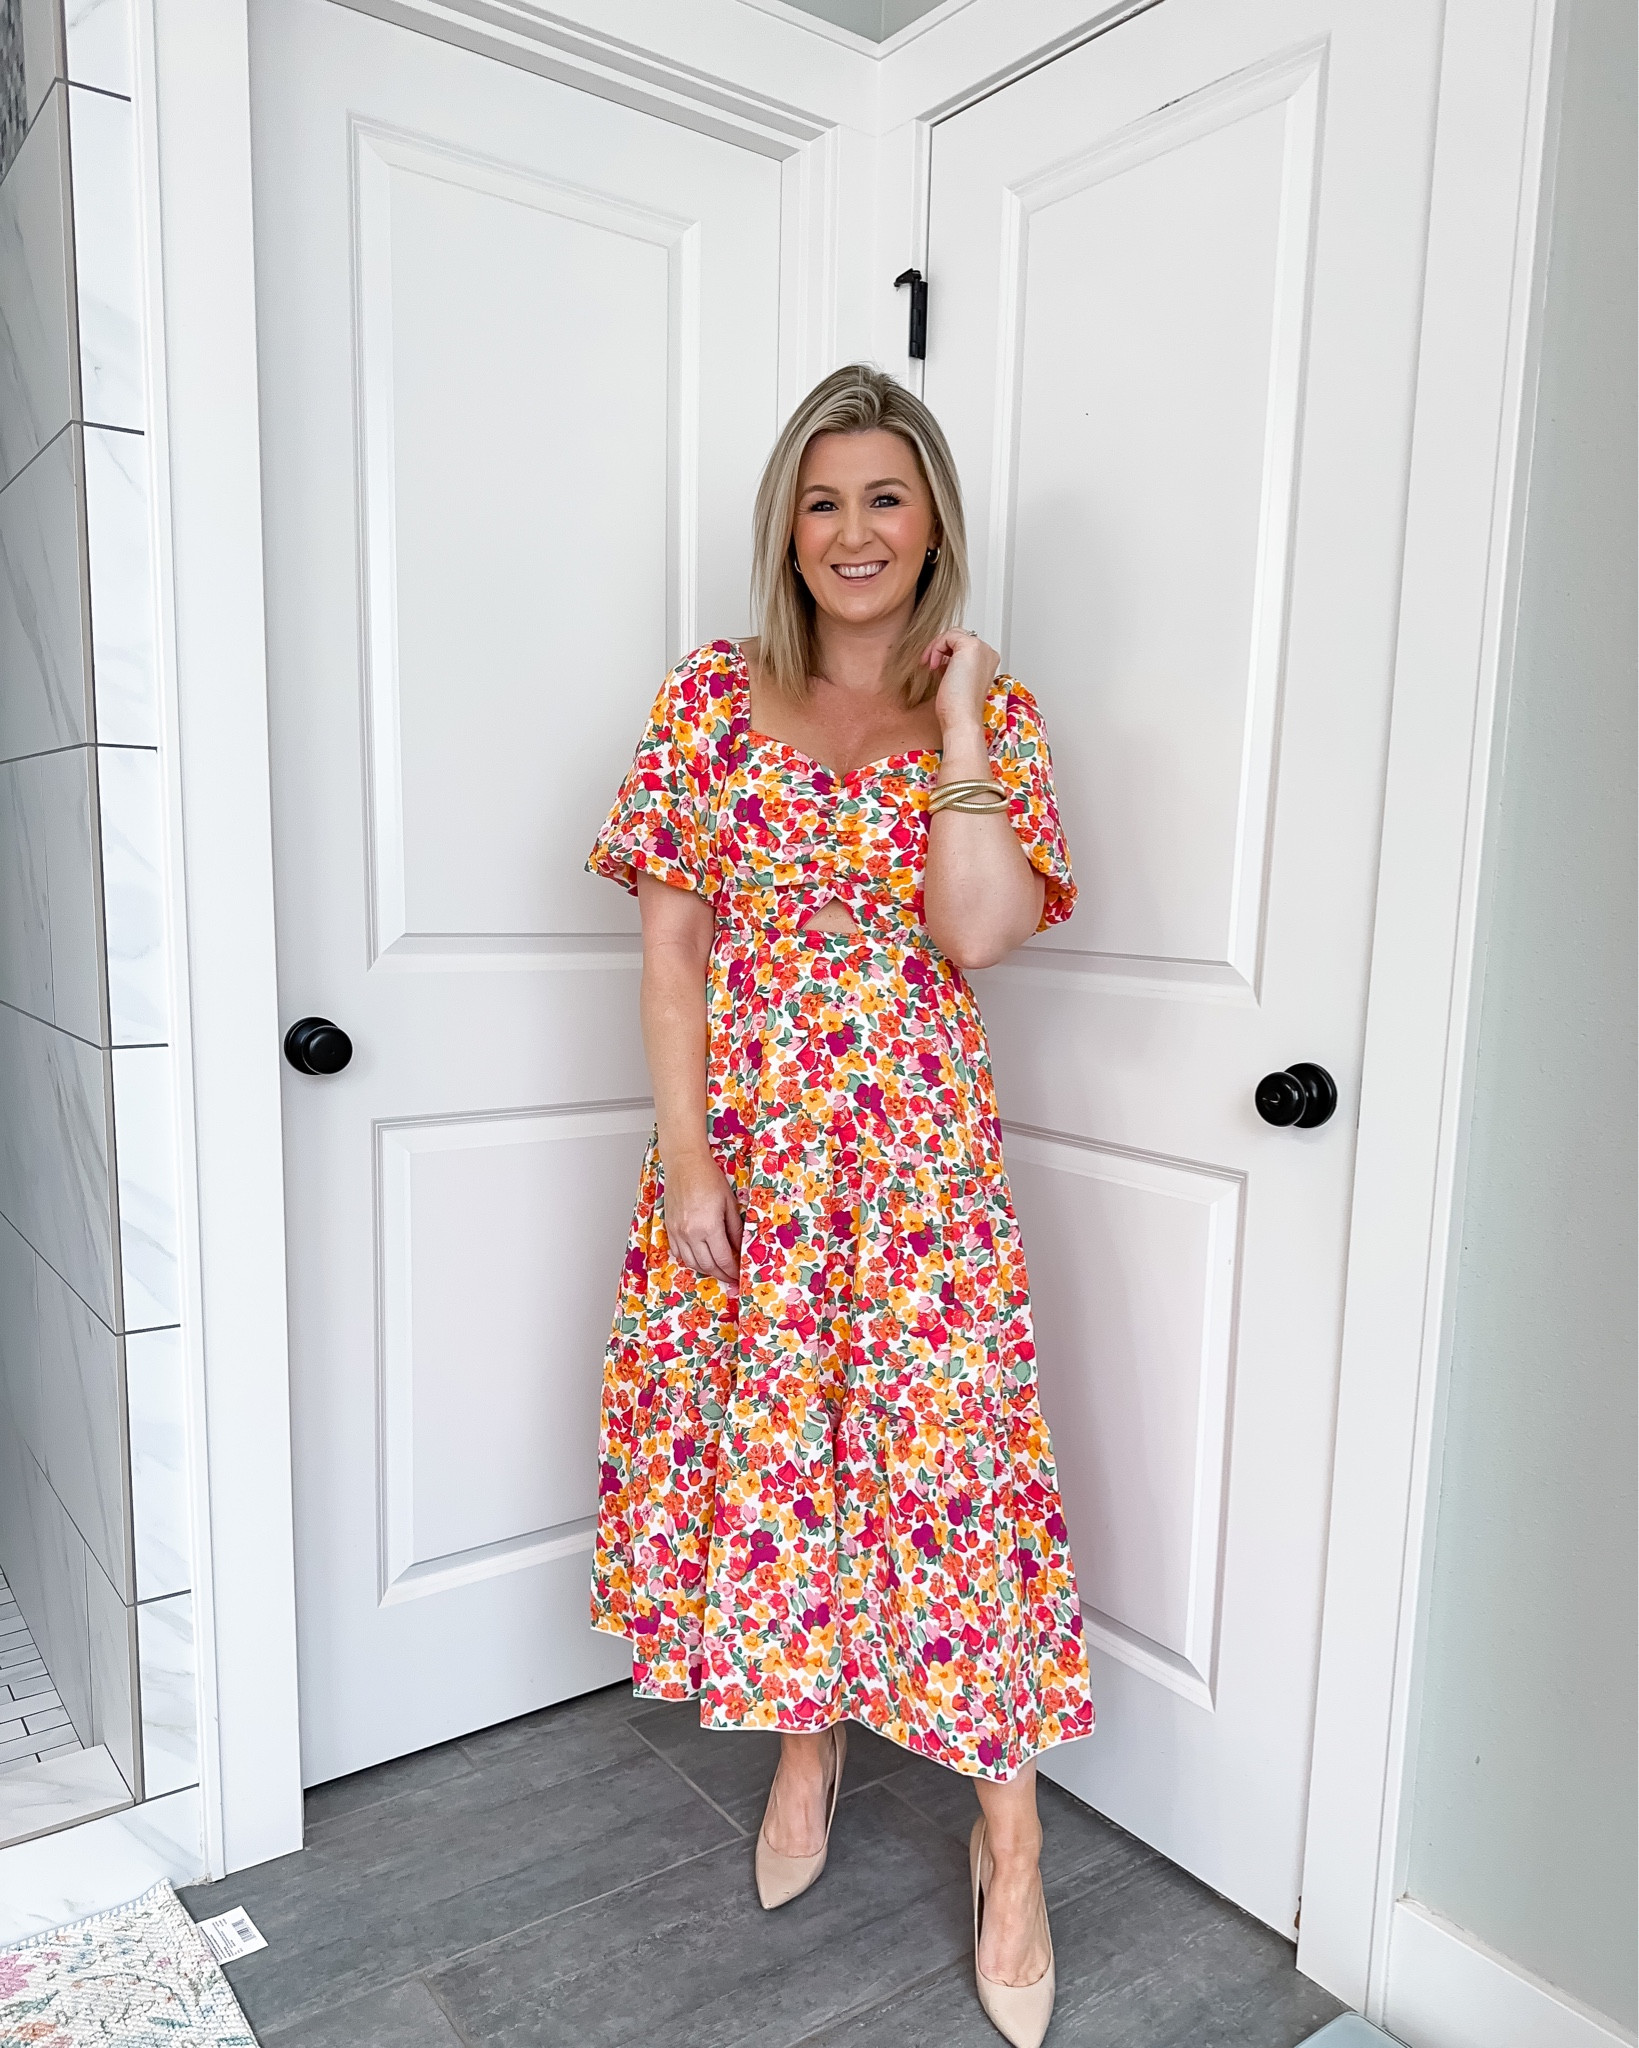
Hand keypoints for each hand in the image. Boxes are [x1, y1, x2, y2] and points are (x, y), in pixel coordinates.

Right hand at [661, 1151, 742, 1284]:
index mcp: (708, 1227)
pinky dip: (689, 1260)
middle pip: (707, 1265)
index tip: (738, 1275)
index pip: (723, 1259)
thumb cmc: (708, 1178)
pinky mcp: (670, 1228)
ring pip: (691, 1262)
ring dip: (705, 1269)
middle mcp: (691, 1233)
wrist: (685, 1164)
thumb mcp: (729, 1203)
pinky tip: (699, 1258)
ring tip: (717, 1270)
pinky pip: (678, 1252)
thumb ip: (734, 1228)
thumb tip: (739, 1247)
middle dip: (721, 1274)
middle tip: (730, 1277)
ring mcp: (678, 1232)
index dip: (732, 1270)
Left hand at [922, 629, 999, 737]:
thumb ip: (953, 665)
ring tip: (931, 666)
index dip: (946, 653)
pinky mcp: (971, 646)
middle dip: (941, 648)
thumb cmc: (957, 708)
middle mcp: (987, 653)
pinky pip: (947, 635)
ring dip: (937, 647)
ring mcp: (981, 648)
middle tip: (931, 665)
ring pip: (953, 634)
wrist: (962, 719)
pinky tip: (934, 665)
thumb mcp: (955, 680)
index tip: (936, 669)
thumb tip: (941, 656)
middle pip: (958, 636)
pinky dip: (936, 647)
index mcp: (987, 661)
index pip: (964, 645)